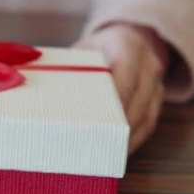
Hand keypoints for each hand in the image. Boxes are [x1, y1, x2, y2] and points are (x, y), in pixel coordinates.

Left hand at [75, 24, 167, 153]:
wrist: (127, 39)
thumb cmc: (96, 50)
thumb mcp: (82, 51)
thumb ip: (68, 69)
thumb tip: (35, 88)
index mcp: (127, 45)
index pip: (123, 75)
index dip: (111, 99)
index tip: (92, 120)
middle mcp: (148, 63)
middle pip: (136, 100)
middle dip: (116, 125)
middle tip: (94, 144)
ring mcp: (157, 83)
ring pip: (145, 116)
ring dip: (126, 138)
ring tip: (103, 154)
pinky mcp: (158, 100)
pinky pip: (149, 123)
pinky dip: (133, 140)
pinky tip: (116, 151)